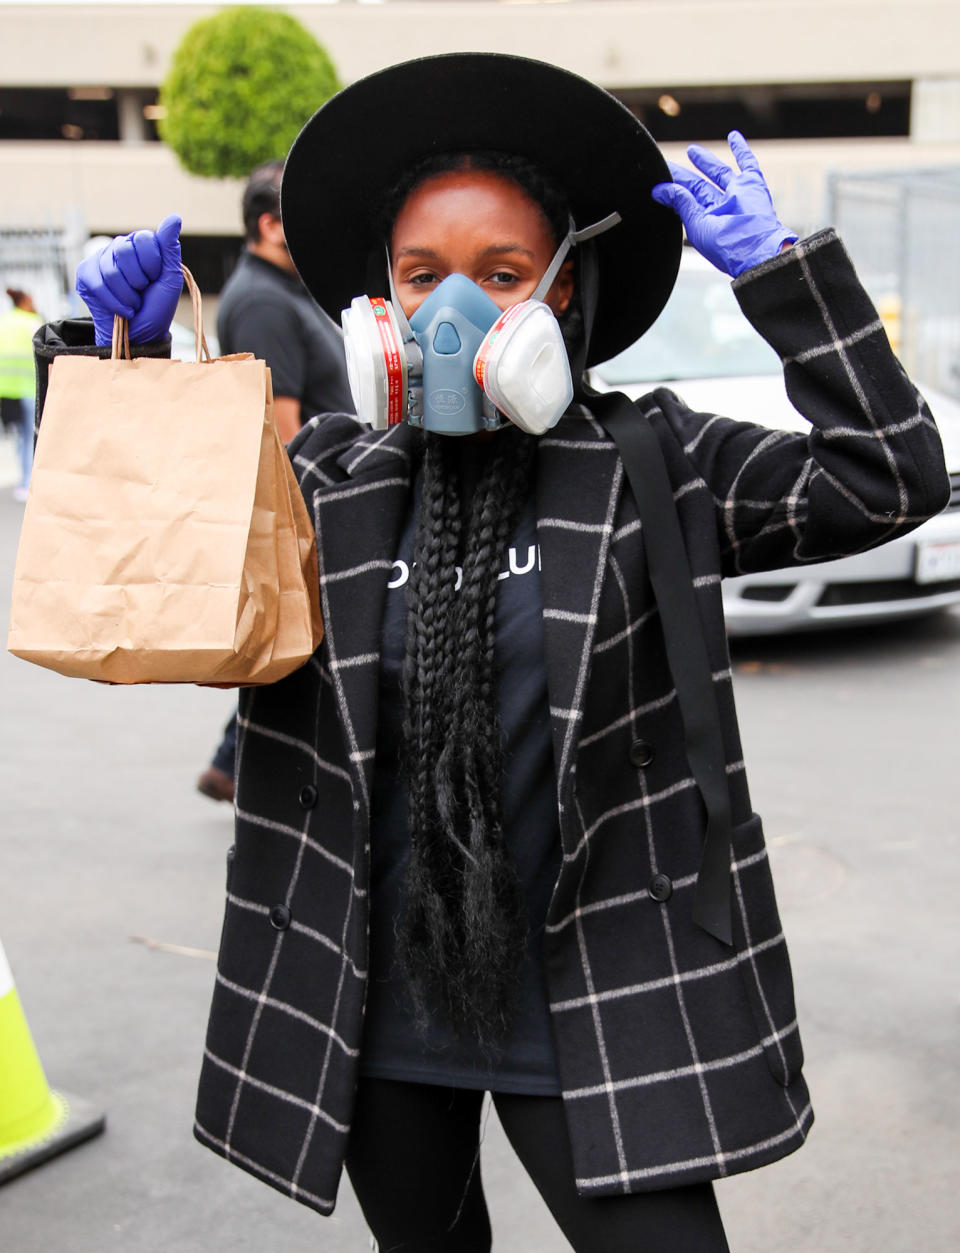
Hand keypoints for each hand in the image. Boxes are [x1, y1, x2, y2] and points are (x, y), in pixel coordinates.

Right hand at [76, 214, 182, 345]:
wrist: (140, 334)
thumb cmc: (156, 307)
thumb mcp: (170, 278)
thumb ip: (169, 248)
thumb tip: (174, 217)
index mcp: (141, 245)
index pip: (144, 239)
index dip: (152, 264)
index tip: (155, 278)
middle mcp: (119, 247)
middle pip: (124, 251)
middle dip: (138, 280)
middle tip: (142, 291)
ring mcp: (100, 259)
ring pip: (110, 270)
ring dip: (127, 296)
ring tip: (133, 304)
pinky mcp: (85, 275)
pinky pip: (97, 283)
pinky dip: (114, 302)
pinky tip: (121, 310)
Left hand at [651, 133, 796, 277]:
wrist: (756, 248)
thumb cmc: (727, 245)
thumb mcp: (697, 224)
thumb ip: (681, 203)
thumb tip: (661, 190)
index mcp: (706, 220)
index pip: (685, 199)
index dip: (671, 189)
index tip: (658, 181)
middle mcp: (721, 207)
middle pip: (699, 186)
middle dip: (684, 176)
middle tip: (670, 165)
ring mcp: (737, 194)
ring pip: (719, 173)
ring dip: (706, 161)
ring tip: (691, 151)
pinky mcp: (752, 184)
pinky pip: (747, 163)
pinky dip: (741, 149)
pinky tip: (733, 136)